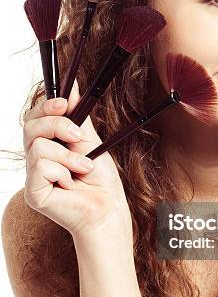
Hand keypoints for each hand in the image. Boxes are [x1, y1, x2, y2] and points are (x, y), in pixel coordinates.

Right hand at [23, 79, 132, 242]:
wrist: (108, 207)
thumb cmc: (100, 179)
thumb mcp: (89, 141)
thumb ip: (77, 118)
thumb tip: (72, 89)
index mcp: (49, 145)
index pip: (34, 118)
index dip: (45, 106)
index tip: (65, 103)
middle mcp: (36, 159)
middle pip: (30, 126)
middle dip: (56, 125)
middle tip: (77, 136)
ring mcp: (33, 176)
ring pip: (38, 146)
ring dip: (68, 156)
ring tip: (82, 169)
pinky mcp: (33, 192)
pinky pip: (40, 167)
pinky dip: (62, 172)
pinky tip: (70, 184)